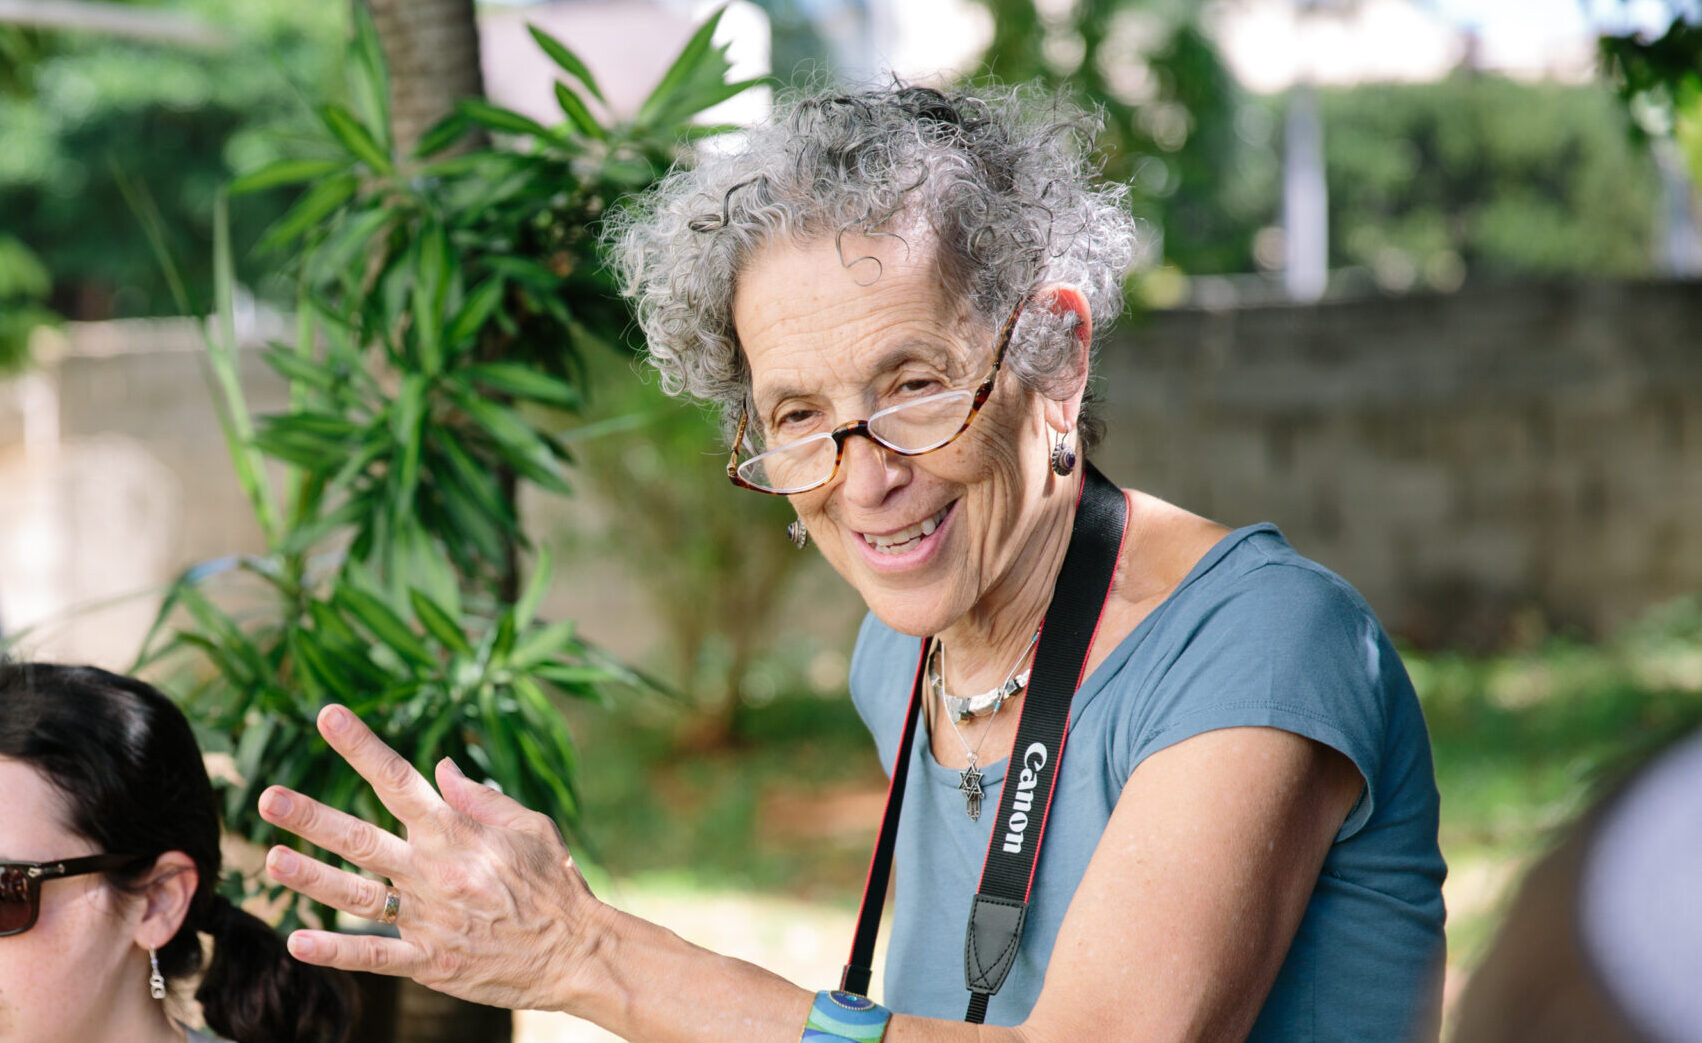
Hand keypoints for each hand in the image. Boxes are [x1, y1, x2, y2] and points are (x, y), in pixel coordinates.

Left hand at [258, 704, 603, 1011]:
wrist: (575, 952)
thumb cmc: (556, 882)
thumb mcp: (530, 826)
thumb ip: (479, 797)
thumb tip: (437, 767)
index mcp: (457, 831)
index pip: (398, 779)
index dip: (360, 746)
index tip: (327, 716)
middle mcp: (435, 870)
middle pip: (361, 837)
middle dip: (312, 816)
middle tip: (266, 796)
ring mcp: (428, 918)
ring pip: (355, 895)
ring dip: (309, 878)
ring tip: (270, 860)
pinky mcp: (429, 961)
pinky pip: (374, 955)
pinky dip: (335, 951)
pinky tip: (298, 942)